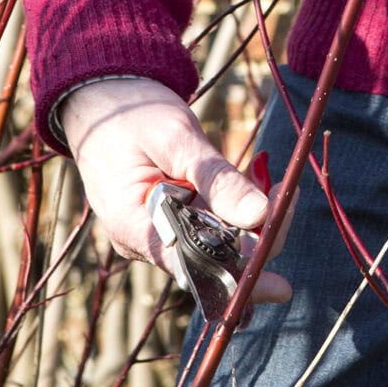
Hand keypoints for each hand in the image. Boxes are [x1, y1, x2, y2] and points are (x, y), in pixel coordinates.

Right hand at [59, 77, 291, 304]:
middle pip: (213, 261)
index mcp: (133, 226)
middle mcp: (147, 241)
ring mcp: (160, 233)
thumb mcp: (175, 137)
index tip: (282, 285)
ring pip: (219, 245)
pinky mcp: (175, 220)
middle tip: (287, 191)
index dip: (238, 277)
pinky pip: (214, 227)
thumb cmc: (131, 114)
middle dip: (259, 236)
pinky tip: (258, 177)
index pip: (192, 268)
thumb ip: (216, 177)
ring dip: (256, 220)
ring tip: (271, 177)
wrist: (100, 101)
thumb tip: (261, 215)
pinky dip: (240, 208)